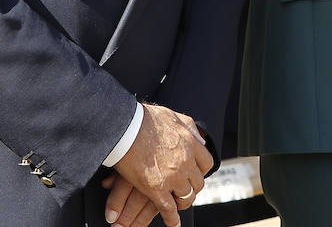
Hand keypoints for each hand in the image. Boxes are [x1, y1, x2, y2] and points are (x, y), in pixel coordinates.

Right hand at [102, 104, 212, 225]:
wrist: (125, 126)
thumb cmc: (144, 118)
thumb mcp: (172, 116)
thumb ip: (187, 126)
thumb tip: (198, 137)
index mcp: (190, 142)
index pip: (206, 162)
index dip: (200, 170)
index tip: (195, 173)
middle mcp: (185, 160)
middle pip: (198, 182)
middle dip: (192, 187)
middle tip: (186, 190)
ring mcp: (172, 176)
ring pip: (186, 196)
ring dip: (182, 202)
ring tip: (178, 205)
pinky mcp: (156, 188)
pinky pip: (168, 208)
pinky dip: (171, 218)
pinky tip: (172, 223)